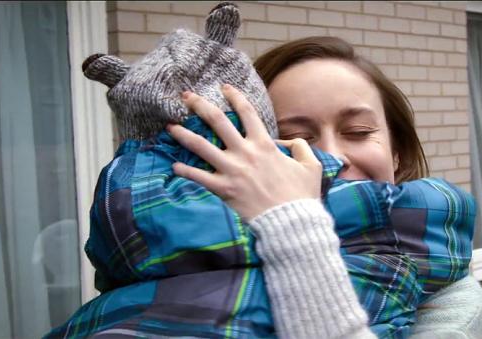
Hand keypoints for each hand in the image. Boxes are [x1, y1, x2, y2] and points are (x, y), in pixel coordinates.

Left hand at [167, 84, 321, 219]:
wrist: (292, 221)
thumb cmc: (302, 195)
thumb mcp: (311, 165)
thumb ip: (300, 148)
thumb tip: (289, 142)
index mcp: (264, 144)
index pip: (246, 112)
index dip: (234, 96)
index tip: (224, 88)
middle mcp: (245, 153)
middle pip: (217, 121)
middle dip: (199, 105)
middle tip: (186, 97)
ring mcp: (232, 171)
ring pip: (202, 146)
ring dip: (184, 135)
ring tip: (170, 127)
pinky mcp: (224, 189)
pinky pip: (199, 177)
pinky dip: (186, 171)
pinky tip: (175, 166)